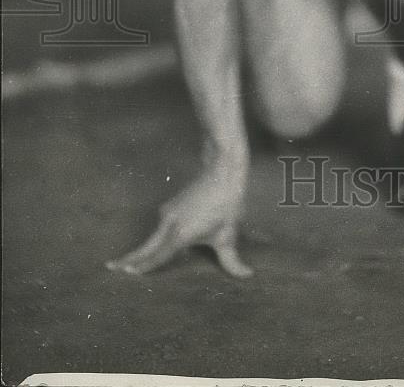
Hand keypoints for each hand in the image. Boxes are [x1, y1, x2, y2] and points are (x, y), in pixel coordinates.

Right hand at [107, 158, 251, 277]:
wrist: (222, 171)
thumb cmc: (226, 204)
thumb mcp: (228, 235)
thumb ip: (232, 261)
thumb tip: (247, 276)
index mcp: (178, 234)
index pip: (156, 257)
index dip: (142, 267)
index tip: (125, 274)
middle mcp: (168, 224)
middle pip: (146, 247)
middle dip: (129, 258)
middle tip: (111, 267)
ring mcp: (168, 213)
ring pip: (153, 237)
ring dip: (145, 249)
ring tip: (132, 263)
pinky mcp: (172, 206)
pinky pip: (161, 228)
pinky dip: (157, 239)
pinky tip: (160, 246)